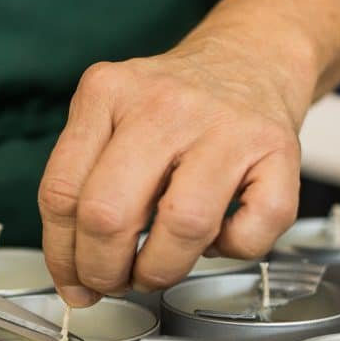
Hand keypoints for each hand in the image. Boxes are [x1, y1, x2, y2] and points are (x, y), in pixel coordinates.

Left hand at [39, 39, 311, 306]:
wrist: (251, 57)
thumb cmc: (175, 107)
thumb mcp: (111, 120)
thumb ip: (83, 187)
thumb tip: (75, 279)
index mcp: (107, 93)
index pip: (61, 193)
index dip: (62, 257)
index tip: (74, 282)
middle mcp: (163, 104)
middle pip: (109, 213)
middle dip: (103, 271)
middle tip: (114, 283)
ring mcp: (225, 125)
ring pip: (182, 225)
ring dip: (161, 270)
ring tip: (158, 269)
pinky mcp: (278, 148)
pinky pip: (252, 229)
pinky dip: (232, 251)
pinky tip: (219, 237)